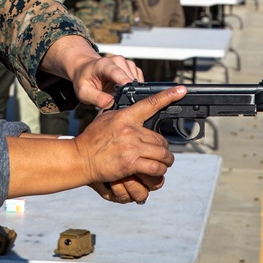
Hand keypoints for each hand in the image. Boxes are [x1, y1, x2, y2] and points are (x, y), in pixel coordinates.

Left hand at [41, 35, 142, 109]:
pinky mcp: (132, 68)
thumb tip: (111, 103)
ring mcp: (126, 63)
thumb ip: (96, 98)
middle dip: (127, 92)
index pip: (116, 72)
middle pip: (129, 78)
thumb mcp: (83, 92)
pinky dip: (134, 88)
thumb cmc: (84, 80)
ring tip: (118, 95)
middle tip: (118, 102)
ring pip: (136, 80)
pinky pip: (139, 80)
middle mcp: (117, 61)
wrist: (86, 69)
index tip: (130, 88)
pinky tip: (123, 91)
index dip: (124, 80)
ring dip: (130, 91)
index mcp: (104, 64)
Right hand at [74, 85, 183, 202]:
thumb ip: (120, 113)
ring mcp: (131, 146)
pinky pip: (155, 167)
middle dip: (163, 147)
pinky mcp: (131, 163)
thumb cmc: (91, 139)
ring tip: (164, 163)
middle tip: (161, 152)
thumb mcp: (105, 118)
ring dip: (165, 160)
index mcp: (125, 116)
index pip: (150, 103)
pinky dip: (159, 171)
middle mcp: (130, 130)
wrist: (80, 157)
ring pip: (162, 153)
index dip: (168, 96)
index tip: (181, 90)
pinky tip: (156, 172)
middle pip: (160, 138)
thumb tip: (129, 107)